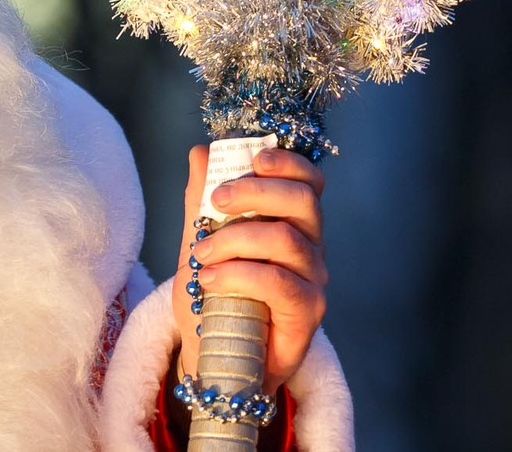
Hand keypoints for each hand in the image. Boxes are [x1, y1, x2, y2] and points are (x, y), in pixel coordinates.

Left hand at [175, 145, 327, 394]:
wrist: (215, 358)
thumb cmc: (213, 299)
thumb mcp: (198, 243)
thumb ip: (200, 202)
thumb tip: (200, 153)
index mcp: (290, 221)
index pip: (307, 180)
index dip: (286, 161)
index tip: (254, 157)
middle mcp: (309, 245)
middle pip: (303, 199)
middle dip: (255, 190)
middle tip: (216, 201)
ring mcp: (312, 279)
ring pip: (285, 238)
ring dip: (234, 239)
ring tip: (200, 254)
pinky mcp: (308, 311)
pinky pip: (278, 281)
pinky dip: (237, 274)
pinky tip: (209, 280)